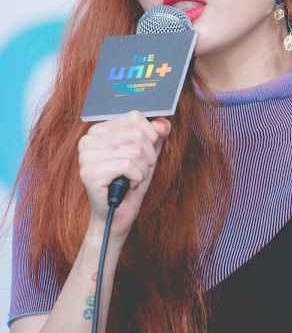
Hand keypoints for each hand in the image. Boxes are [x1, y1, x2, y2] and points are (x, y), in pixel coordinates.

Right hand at [78, 110, 170, 241]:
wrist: (116, 216)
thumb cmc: (129, 184)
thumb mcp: (147, 155)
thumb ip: (155, 136)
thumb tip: (163, 123)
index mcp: (99, 130)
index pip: (134, 116)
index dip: (150, 136)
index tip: (144, 154)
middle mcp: (88, 140)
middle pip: (137, 134)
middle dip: (148, 156)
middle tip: (138, 170)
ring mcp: (87, 156)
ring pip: (135, 150)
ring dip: (142, 169)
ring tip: (132, 179)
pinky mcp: (90, 172)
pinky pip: (128, 165)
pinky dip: (136, 178)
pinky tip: (127, 186)